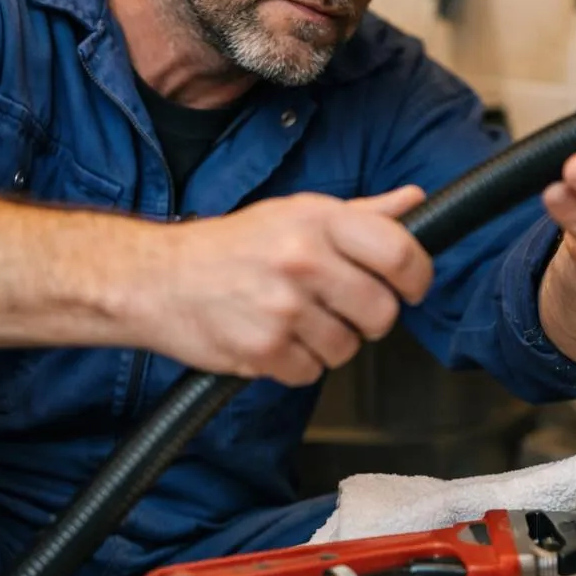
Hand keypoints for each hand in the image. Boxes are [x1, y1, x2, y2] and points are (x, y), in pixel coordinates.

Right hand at [142, 187, 432, 386]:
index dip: (417, 277)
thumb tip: (415, 202)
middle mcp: (302, 259)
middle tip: (342, 308)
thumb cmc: (232, 246)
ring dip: (330, 343)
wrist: (158, 278)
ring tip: (298, 320)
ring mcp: (283, 307)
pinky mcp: (263, 349)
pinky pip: (311, 373)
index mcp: (317, 220)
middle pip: (382, 312)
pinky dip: (297, 364)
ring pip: (348, 348)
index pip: (399, 252)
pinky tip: (275, 339)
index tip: (410, 287)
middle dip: (369, 319)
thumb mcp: (296, 213)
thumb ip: (362, 214)